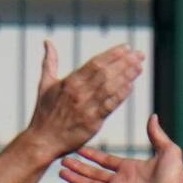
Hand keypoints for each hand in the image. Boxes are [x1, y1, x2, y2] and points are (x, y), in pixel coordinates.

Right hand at [26, 40, 143, 160]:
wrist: (43, 140)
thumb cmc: (44, 113)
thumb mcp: (44, 84)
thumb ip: (49, 62)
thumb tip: (47, 42)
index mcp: (69, 82)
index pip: (95, 63)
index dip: (113, 54)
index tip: (126, 47)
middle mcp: (79, 92)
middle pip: (106, 72)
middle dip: (124, 62)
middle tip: (139, 55)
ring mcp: (86, 107)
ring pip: (110, 87)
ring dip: (127, 76)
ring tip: (139, 67)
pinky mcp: (92, 122)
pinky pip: (110, 106)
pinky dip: (121, 95)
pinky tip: (131, 87)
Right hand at [59, 114, 182, 182]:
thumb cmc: (176, 176)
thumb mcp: (167, 149)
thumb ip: (156, 134)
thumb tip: (153, 116)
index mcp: (129, 169)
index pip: (105, 161)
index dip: (91, 155)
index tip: (78, 149)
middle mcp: (121, 182)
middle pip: (93, 173)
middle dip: (78, 167)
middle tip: (62, 160)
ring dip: (75, 179)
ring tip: (61, 172)